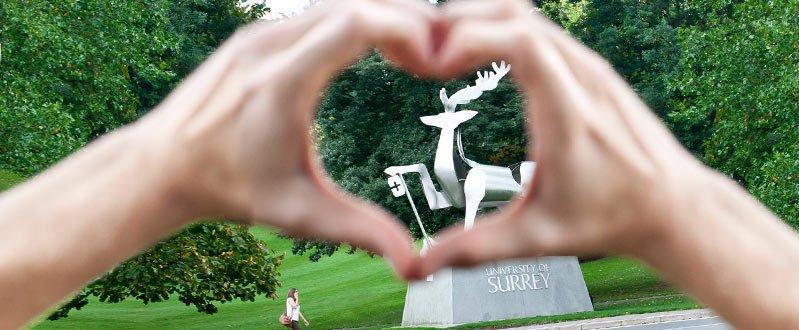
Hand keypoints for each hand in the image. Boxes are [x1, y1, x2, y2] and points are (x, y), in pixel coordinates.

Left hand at [131, 0, 444, 271]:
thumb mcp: (299, 215)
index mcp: (282, 82)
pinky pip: (320, 9)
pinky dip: (358, 16)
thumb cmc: (230, 189)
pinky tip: (382, 44)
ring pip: (339, 0)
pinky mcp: (259, 33)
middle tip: (443, 50)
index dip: (405, 30)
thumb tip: (411, 263)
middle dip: (407, 19)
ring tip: (420, 49)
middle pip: (356, 2)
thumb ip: (360, 232)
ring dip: (384, 15)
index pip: (355, 24)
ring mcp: (261, 34)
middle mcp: (269, 46)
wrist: (162, 166)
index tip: (434, 58)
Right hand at [412, 0, 717, 276]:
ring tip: (436, 49)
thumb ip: (479, 248)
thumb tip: (421, 266)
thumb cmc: (613, 219)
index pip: (521, 42)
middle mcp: (583, 77)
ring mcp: (590, 66)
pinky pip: (541, 28)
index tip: (432, 62)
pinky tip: (475, 51)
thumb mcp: (541, 237)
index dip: (470, 38)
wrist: (674, 206)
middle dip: (459, 21)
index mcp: (569, 112)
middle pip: (515, 14)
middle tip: (416, 51)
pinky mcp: (590, 67)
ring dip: (478, 20)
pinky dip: (502, 28)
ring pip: (527, 14)